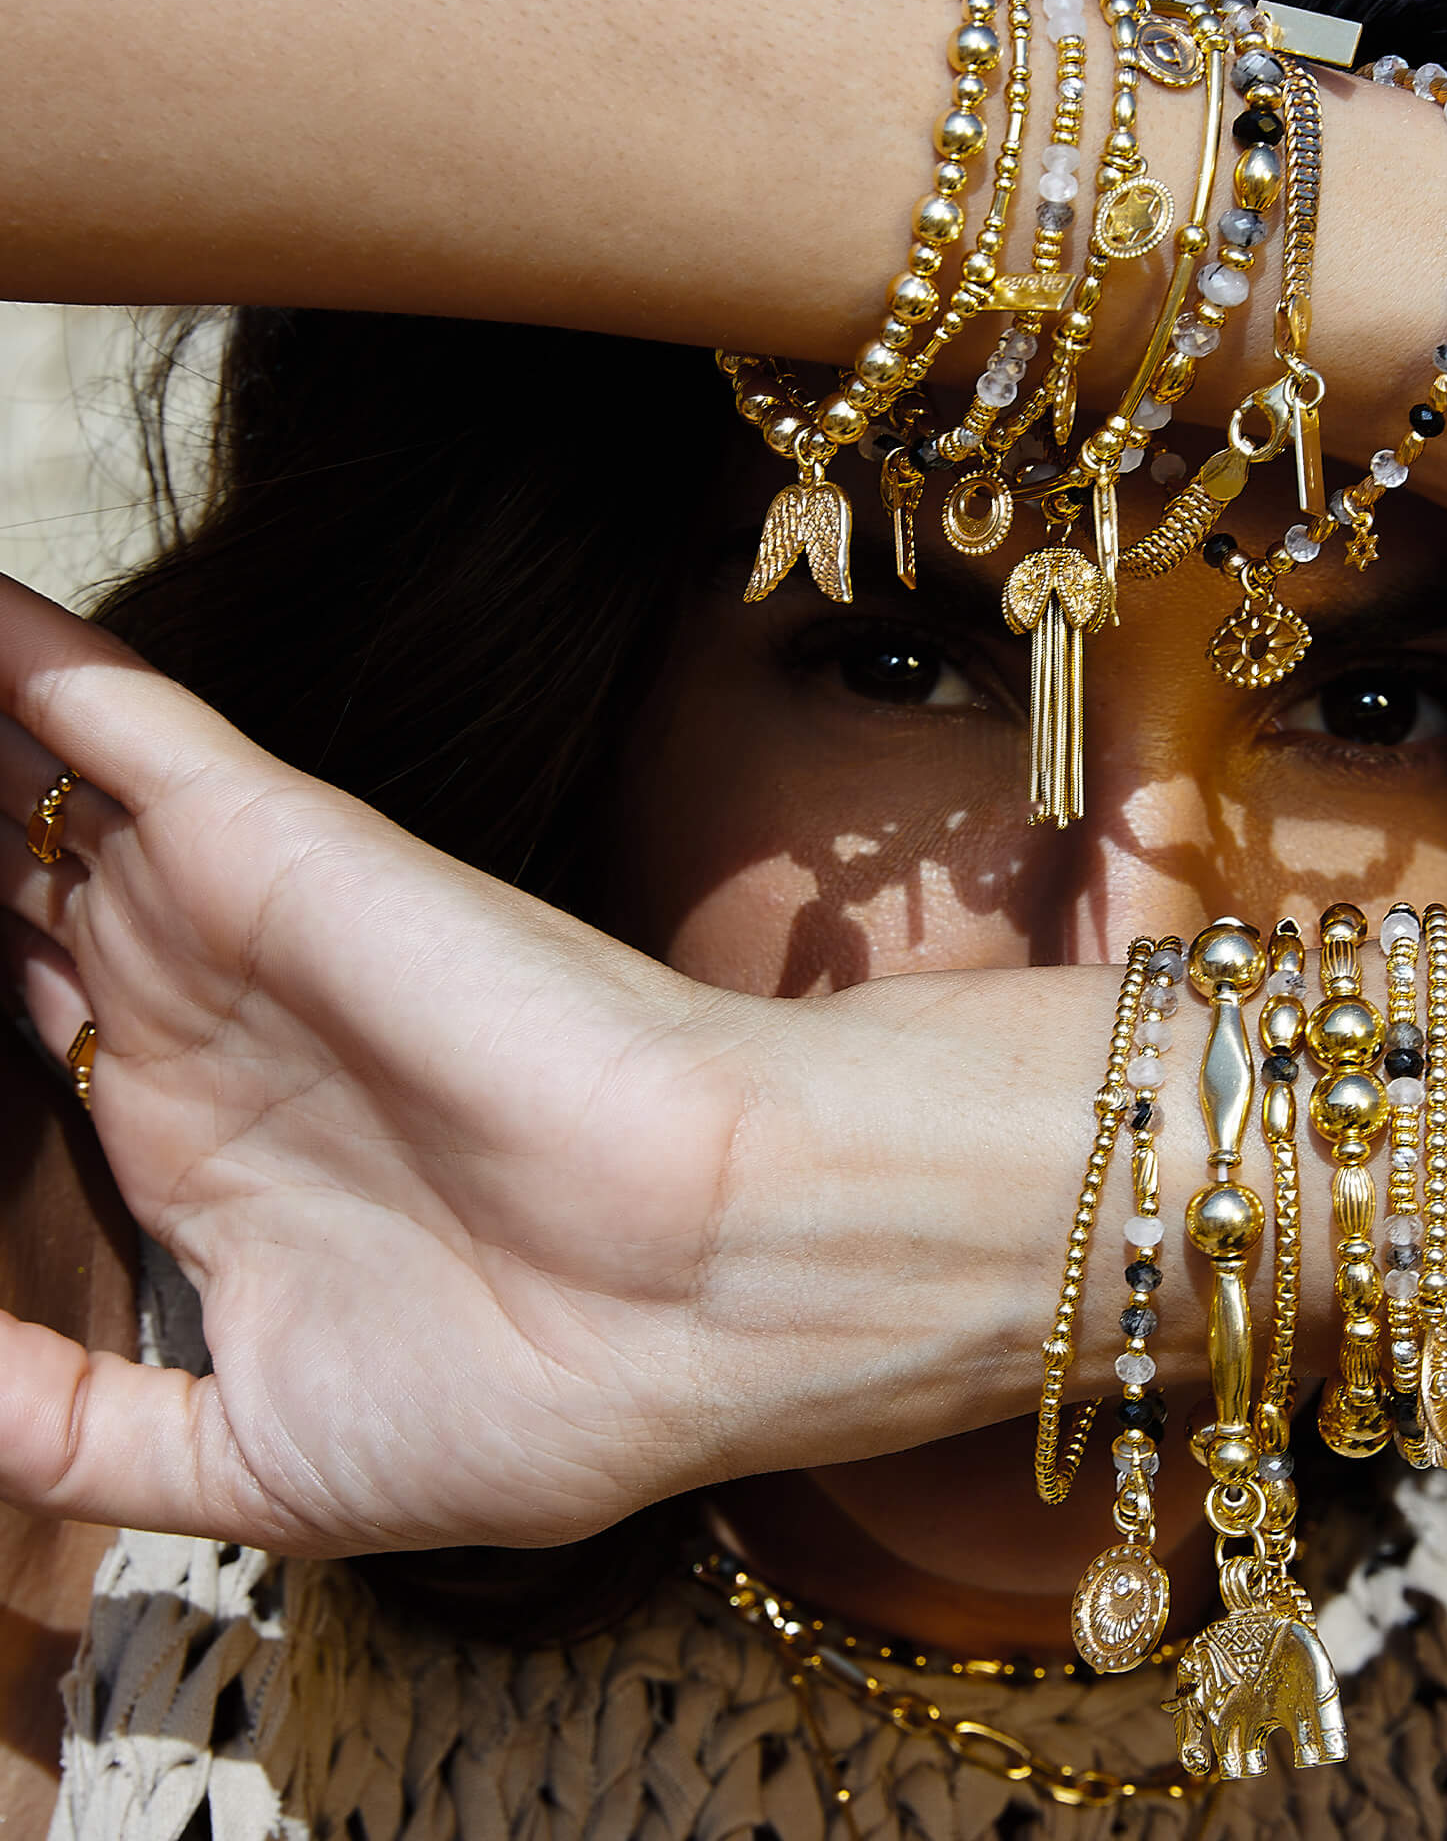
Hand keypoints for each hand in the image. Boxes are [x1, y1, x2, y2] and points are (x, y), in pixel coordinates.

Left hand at [0, 571, 764, 1552]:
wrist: (701, 1282)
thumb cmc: (537, 1383)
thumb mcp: (252, 1459)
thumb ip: (72, 1428)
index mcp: (207, 1151)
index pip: (29, 1041)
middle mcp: (208, 1023)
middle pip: (17, 905)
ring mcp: (231, 928)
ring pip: (31, 801)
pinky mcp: (264, 843)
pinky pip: (103, 721)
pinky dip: (14, 663)